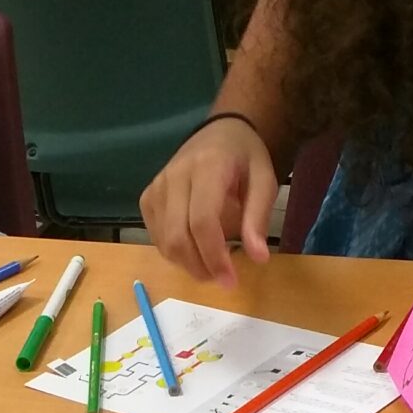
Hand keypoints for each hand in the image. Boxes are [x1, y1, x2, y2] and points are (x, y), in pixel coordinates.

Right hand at [139, 116, 275, 288]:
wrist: (219, 132)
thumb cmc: (244, 157)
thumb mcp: (265, 180)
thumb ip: (258, 218)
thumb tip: (258, 258)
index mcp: (207, 167)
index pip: (202, 221)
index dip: (214, 256)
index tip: (230, 280)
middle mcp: (174, 176)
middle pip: (177, 237)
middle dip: (200, 267)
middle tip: (222, 279)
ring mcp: (156, 187)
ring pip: (164, 242)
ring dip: (188, 264)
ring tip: (212, 265)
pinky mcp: (147, 198)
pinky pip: (156, 237)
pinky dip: (175, 253)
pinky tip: (195, 251)